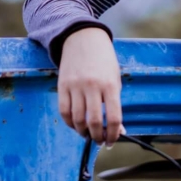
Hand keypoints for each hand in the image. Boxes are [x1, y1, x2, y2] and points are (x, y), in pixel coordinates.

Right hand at [57, 26, 125, 146]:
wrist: (83, 39)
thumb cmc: (103, 61)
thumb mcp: (115, 79)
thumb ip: (115, 103)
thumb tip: (118, 130)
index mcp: (110, 85)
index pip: (114, 117)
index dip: (114, 134)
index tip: (112, 141)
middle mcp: (92, 86)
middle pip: (94, 121)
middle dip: (97, 137)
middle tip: (99, 141)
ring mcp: (75, 86)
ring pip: (77, 119)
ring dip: (82, 132)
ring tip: (88, 135)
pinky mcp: (62, 86)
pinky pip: (64, 111)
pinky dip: (69, 123)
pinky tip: (75, 125)